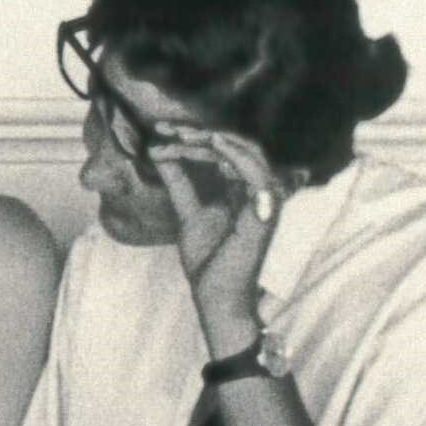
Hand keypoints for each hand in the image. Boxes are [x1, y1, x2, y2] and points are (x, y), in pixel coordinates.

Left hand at [150, 125, 285, 345]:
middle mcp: (258, 189)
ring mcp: (265, 198)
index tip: (159, 131)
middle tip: (165, 128)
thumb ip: (178, 181)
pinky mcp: (266, 210)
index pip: (222, 151)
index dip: (191, 138)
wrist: (216, 297)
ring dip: (212, 139)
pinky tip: (211, 142)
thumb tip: (159, 150)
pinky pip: (256, 172)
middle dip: (198, 133)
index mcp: (242, 188)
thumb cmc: (209, 262)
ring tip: (181, 135)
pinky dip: (235, 154)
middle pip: (234, 145)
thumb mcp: (187, 211)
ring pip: (246, 151)